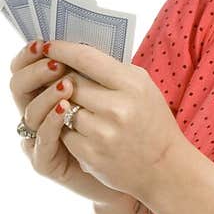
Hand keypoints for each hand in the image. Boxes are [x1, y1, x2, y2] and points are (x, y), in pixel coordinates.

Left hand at [28, 39, 186, 204]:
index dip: (63, 50)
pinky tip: (80, 129)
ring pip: (63, 108)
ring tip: (76, 106)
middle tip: (57, 78)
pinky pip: (63, 132)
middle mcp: (117, 109)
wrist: (164, 168)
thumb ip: (113, 69)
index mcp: (132, 86)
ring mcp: (102, 134)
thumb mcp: (143, 88)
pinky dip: (67, 129)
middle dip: (62, 79)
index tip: (49, 46)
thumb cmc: (152, 121)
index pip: (86, 59)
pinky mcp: (90, 155)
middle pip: (70, 82)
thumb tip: (75, 53)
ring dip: (64, 105)